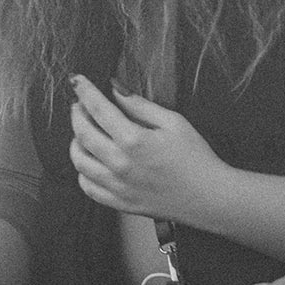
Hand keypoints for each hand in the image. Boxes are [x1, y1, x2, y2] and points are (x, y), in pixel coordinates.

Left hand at [67, 75, 224, 219]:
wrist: (208, 197)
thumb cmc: (196, 159)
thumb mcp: (173, 122)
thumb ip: (140, 106)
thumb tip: (116, 90)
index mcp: (134, 140)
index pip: (98, 108)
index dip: (84, 91)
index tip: (77, 81)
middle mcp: (120, 164)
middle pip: (82, 133)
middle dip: (76, 113)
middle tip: (79, 104)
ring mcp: (117, 186)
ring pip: (79, 161)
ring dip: (75, 142)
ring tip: (82, 132)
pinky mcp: (120, 202)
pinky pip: (88, 187)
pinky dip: (82, 172)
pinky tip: (90, 161)